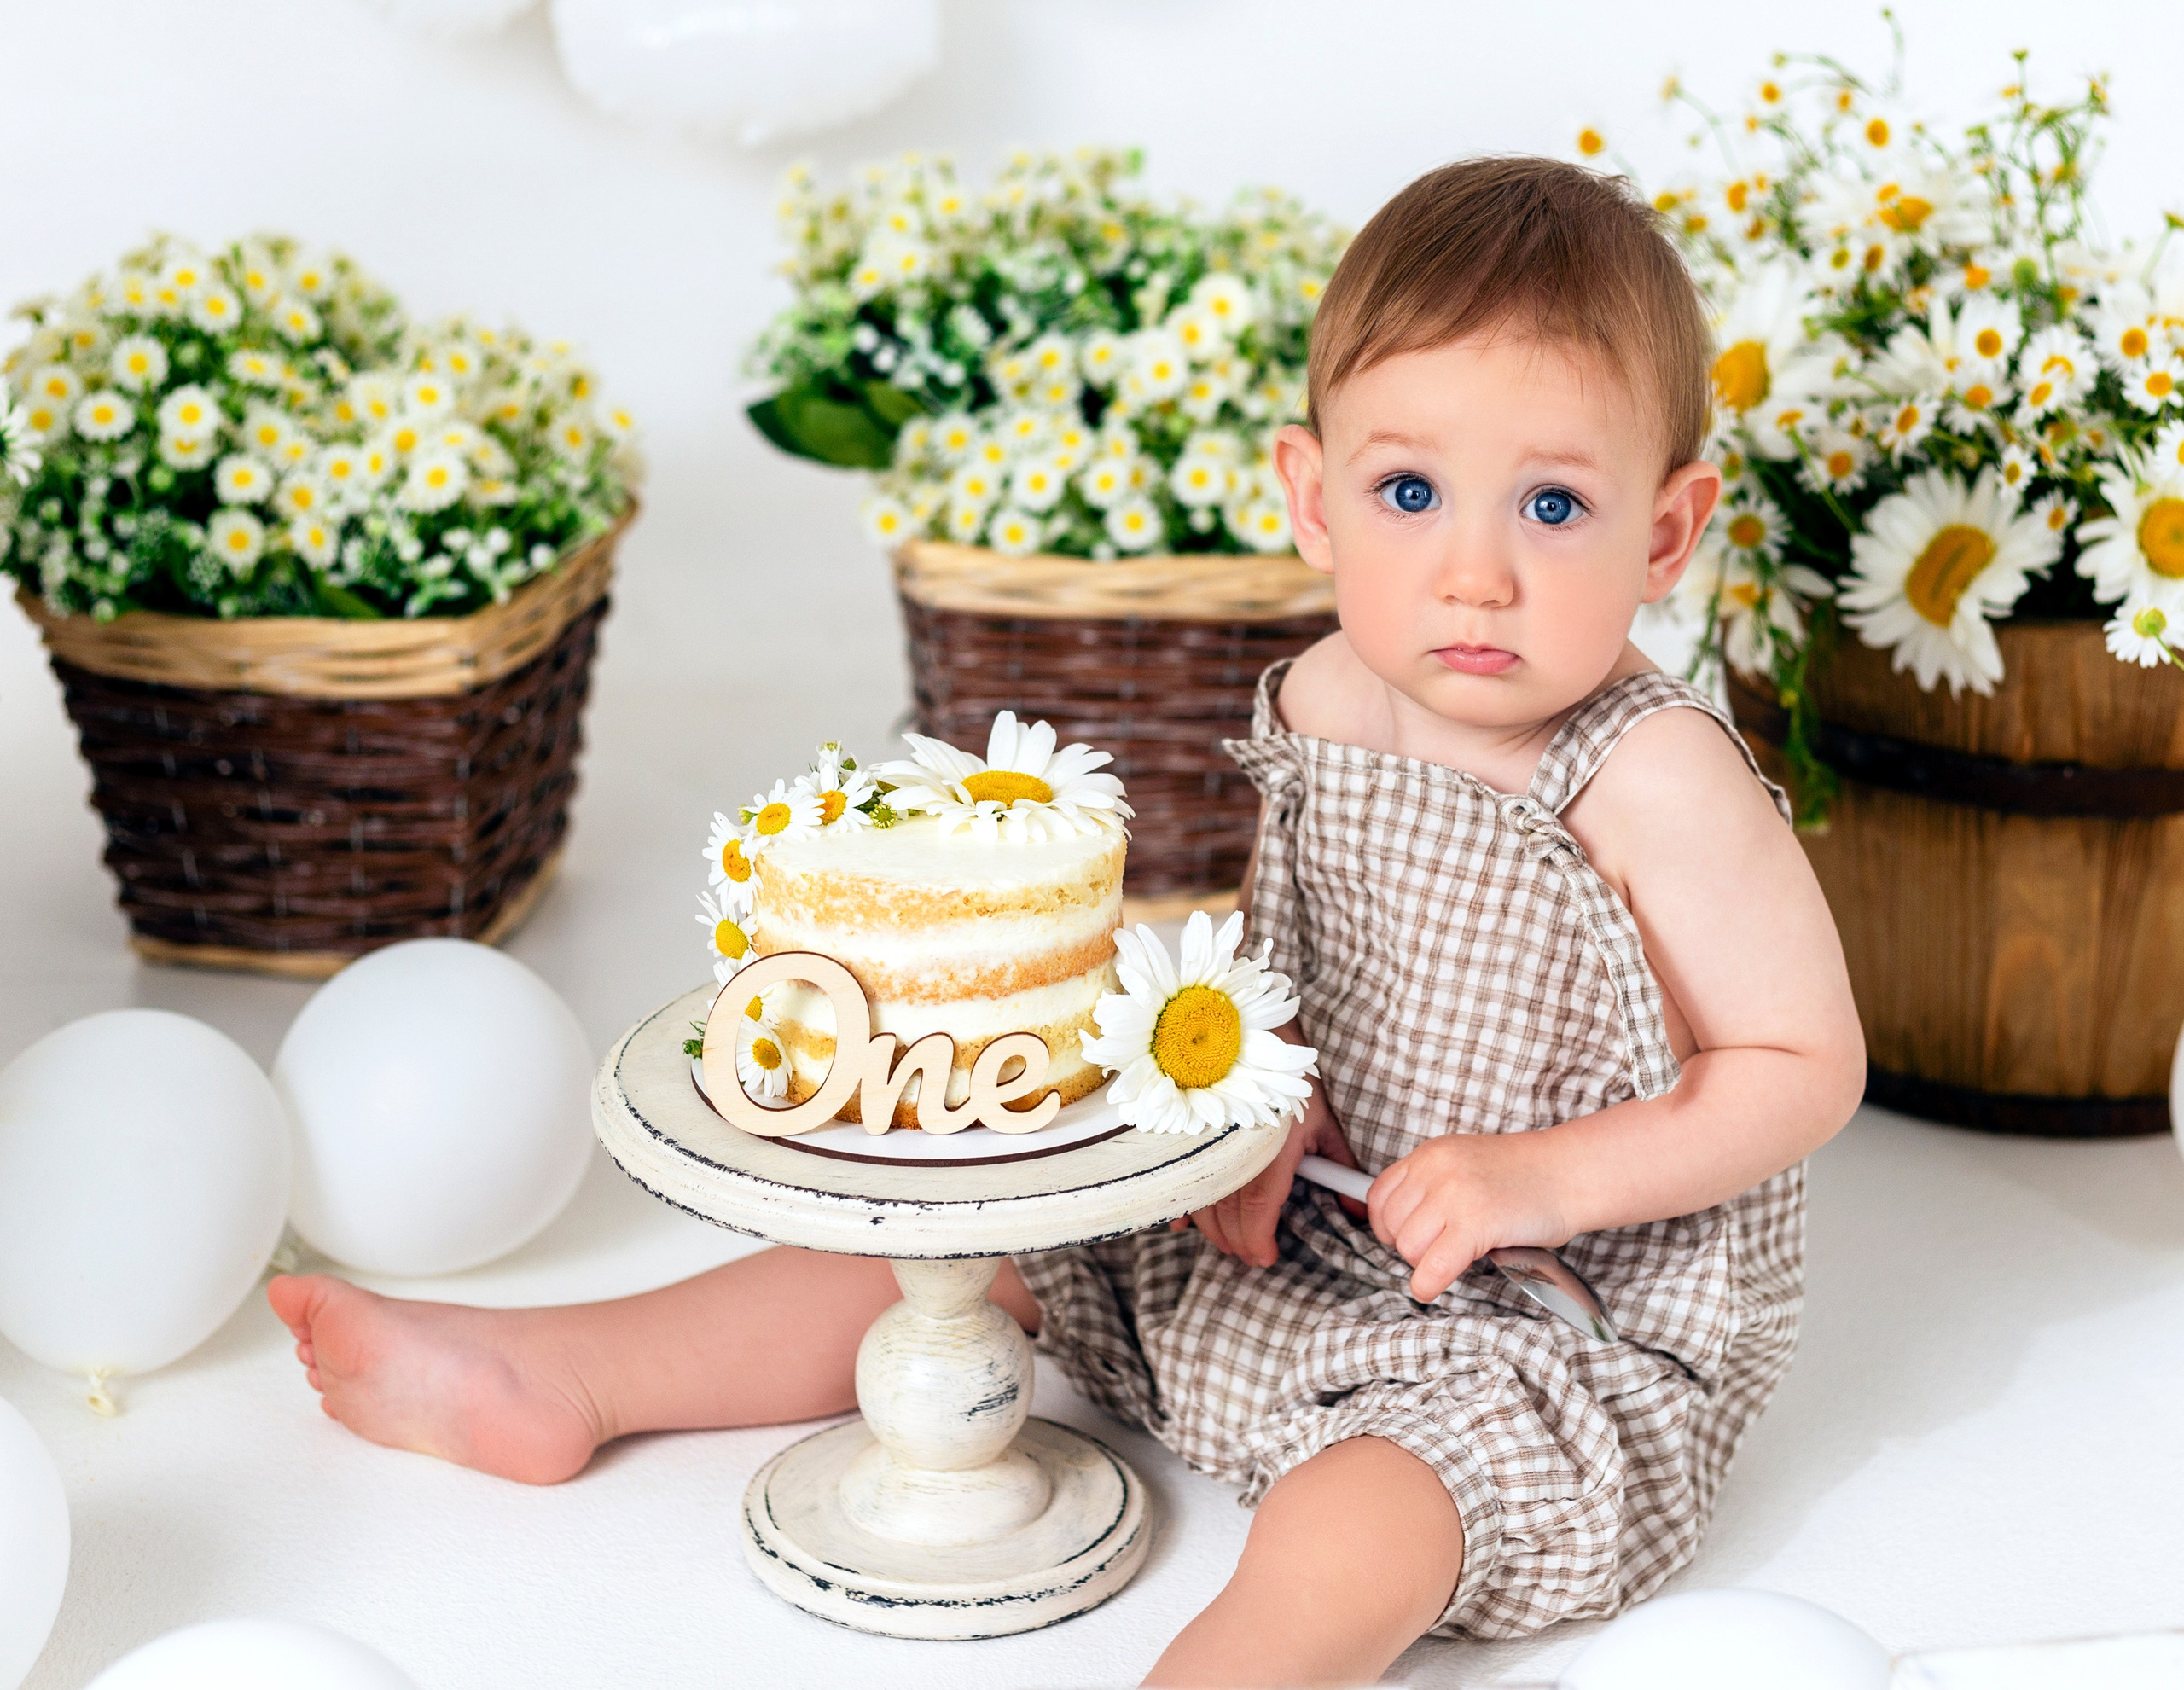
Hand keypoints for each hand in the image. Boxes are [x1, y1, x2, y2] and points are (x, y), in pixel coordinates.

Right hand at [1171, 1080, 1363, 1268]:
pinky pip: (1178, 1181)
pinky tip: (1184, 1222)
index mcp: (1270, 1151)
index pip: (1259, 1209)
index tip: (1267, 1256)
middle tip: (1251, 1254)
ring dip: (1215, 1230)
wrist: (1251, 1042)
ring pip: (1203, 1204)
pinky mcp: (1187, 1141)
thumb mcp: (1321, 1123)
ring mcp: (1206, 1147)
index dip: (1258, 1240)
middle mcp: (1233, 1152)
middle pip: (1228, 1215)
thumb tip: (1356, 1207)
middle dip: (1239, 1243)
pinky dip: (1183, 1206)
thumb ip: (1339, 1167)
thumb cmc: (1289, 1083)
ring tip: (1229, 1241)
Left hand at [1367, 1132, 1570, 1303]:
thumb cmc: (1525, 1176)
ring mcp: (1454, 1195)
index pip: (1378, 1196)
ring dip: (1424, 1264)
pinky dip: (1427, 1285)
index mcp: (1430, 1154)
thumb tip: (1399, 1228)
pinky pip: (1432, 1267)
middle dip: (1410, 1247)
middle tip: (1438, 1250)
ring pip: (1408, 1248)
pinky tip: (1433, 1288)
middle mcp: (1435, 1170)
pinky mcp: (1475, 1223)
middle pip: (1391, 1226)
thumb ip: (1431, 1186)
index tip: (1404, 1238)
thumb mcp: (1464, 1164)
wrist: (1569, 1173)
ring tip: (1453, 1258)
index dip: (1387, 1226)